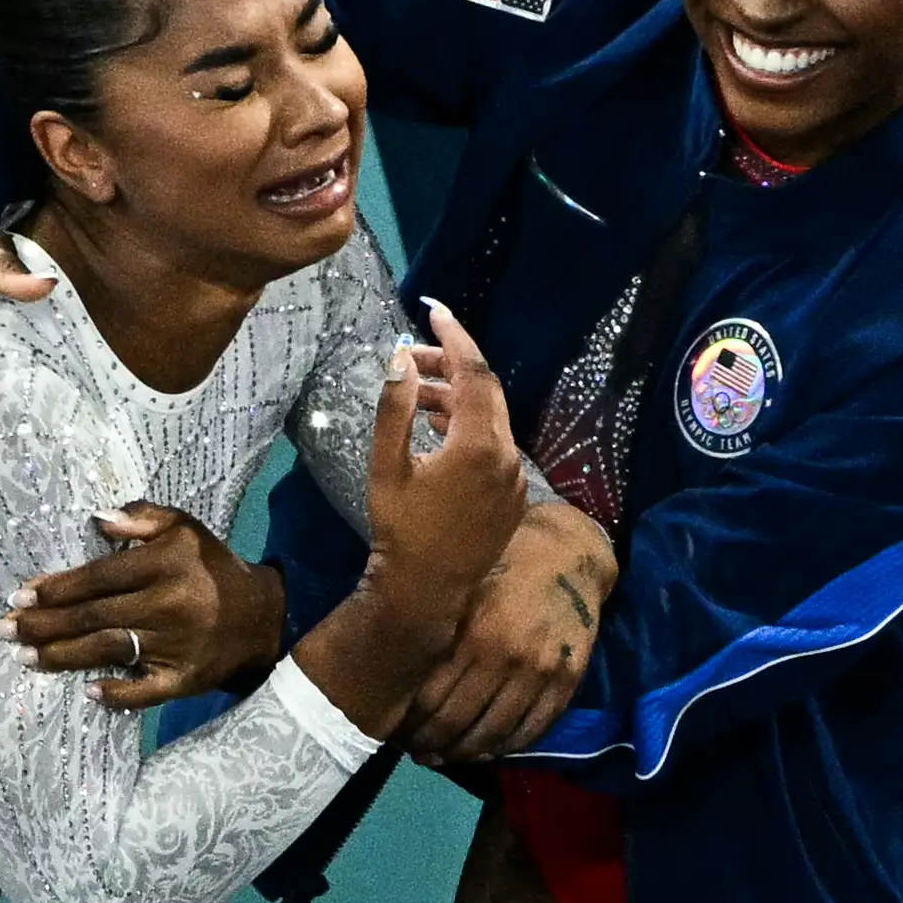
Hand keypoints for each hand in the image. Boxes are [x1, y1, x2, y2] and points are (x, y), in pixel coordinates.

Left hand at [0, 502, 286, 711]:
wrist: (261, 616)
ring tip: (24, 658)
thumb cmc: (210, 567)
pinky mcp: (184, 679)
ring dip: (62, 656)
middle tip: (4, 630)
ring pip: (108, 650)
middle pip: (94, 616)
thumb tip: (97, 518)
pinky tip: (87, 692)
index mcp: (166, 565)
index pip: (101, 577)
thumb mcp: (185, 528)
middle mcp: (168, 605)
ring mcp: (176, 646)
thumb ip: (143, 517)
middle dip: (44, 624)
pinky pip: (145, 691)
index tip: (20, 594)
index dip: (59, 587)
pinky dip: (117, 693)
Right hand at [360, 301, 527, 631]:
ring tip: (419, 393)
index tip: (434, 311)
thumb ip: (396, 408)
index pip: (474, 372)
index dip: (454, 337)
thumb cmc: (400, 528)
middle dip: (453, 366)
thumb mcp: (388, 466)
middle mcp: (507, 456)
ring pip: (491, 419)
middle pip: (486, 391)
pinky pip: (496, 446)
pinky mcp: (513, 496)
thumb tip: (402, 358)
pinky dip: (470, 427)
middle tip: (415, 356)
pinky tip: (440, 429)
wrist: (426, 592)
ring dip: (459, 398)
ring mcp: (515, 478)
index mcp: (479, 444)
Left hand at [400, 500, 615, 763]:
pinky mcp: (566, 683)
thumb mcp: (462, 582)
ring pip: (492, 734)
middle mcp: (505, 656)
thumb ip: (435, 623)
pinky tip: (484, 750)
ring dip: (463, 754)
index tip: (394, 729)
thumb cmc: (504, 563)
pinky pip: (531, 731)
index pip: (428, 697)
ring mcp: (539, 673)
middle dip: (429, 743)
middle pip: (456, 722)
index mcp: (472, 629)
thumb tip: (393, 669)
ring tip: (443, 755)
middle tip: (414, 749)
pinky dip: (503, 749)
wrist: (569, 552)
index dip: (407, 722)